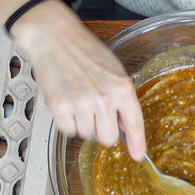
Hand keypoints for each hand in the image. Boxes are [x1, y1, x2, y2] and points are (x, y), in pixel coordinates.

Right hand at [11, 0, 146, 158]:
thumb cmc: (86, 51)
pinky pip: (69, 131)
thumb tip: (124, 127)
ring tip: (80, 101)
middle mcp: (103, 99)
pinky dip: (69, 123)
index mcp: (122, 88)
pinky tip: (69, 104)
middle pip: (108, 138)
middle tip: (97, 114)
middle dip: (104, 131)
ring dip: (85, 124)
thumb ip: (122, 99)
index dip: (138, 143)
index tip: (138, 155)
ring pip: (87, 136)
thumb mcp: (115, 71)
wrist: (55, 38)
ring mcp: (80, 104)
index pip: (135, 124)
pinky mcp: (59, 107)